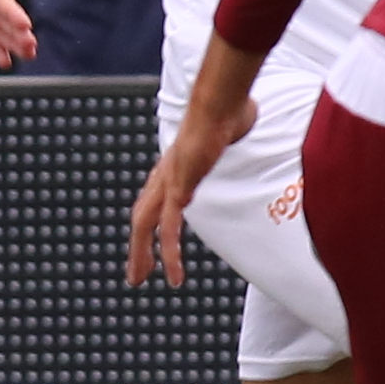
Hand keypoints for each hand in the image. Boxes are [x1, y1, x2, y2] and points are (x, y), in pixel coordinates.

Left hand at [127, 93, 258, 288]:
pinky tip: (173, 273)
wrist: (221, 103)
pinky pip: (169, 228)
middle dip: (137, 247)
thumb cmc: (229, 108)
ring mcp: (169, 182)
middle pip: (142, 217)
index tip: (153, 242)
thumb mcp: (232, 128)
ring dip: (142, 255)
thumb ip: (235, 132)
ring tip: (140, 280)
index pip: (155, 200)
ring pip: (146, 226)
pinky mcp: (178, 189)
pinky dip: (169, 252)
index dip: (151, 223)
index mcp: (175, 165)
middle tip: (135, 274)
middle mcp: (166, 175)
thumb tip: (248, 118)